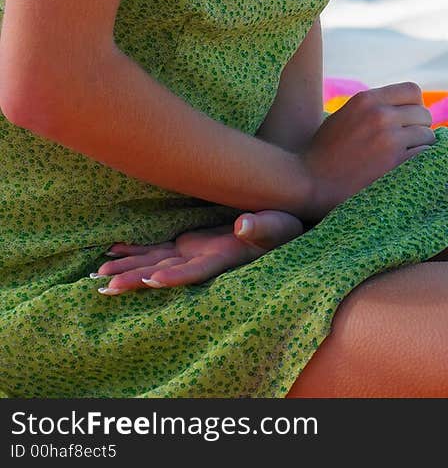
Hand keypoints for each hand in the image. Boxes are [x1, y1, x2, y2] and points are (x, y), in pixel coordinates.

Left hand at [91, 210, 303, 294]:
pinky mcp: (189, 243)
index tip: (152, 281)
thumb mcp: (279, 225)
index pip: (196, 272)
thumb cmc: (284, 227)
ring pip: (154, 262)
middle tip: (106, 285)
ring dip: (128, 267)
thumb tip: (244, 225)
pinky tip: (113, 250)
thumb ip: (263, 226)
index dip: (175, 277)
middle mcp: (203, 261)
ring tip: (98, 274)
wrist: (280, 228)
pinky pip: (157, 248)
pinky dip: (136, 249)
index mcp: (224, 259)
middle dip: (136, 278)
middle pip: (165, 272)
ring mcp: (193, 253)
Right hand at [301, 81, 435, 221]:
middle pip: (424, 114)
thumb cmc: (324, 153)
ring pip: (428, 136)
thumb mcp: (346, 116)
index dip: (414, 107)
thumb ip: (373, 108)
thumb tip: (405, 109)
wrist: (307, 182)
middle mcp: (380, 114)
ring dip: (421, 148)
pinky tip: (408, 172)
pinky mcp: (395, 164)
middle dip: (419, 129)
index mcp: (367, 99)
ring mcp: (389, 139)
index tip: (408, 122)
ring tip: (405, 160)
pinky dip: (421, 164)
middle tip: (407, 146)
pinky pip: (426, 156)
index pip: (413, 91)